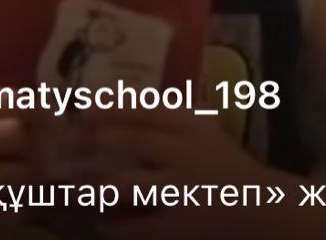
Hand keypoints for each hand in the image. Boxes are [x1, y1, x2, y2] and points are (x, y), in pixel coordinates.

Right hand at [0, 101, 33, 237]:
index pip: (13, 100)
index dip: (42, 109)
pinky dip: (16, 209)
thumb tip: (46, 105)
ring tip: (30, 176)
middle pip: (19, 136)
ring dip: (32, 177)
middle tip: (42, 150)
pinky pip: (6, 213)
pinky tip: (10, 203)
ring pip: (19, 176)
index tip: (54, 118)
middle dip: (37, 144)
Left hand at [64, 107, 272, 238]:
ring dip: (98, 185)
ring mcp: (181, 188)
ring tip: (74, 186)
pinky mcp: (180, 224)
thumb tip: (123, 97)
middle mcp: (184, 151)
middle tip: (67, 142)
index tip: (83, 106)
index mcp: (190, 124)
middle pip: (133, 140)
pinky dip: (118, 226)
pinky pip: (141, 226)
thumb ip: (171, 113)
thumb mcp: (204, 127)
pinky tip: (100, 225)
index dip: (112, 106)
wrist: (258, 204)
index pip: (146, 108)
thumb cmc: (225, 161)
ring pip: (130, 184)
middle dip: (97, 139)